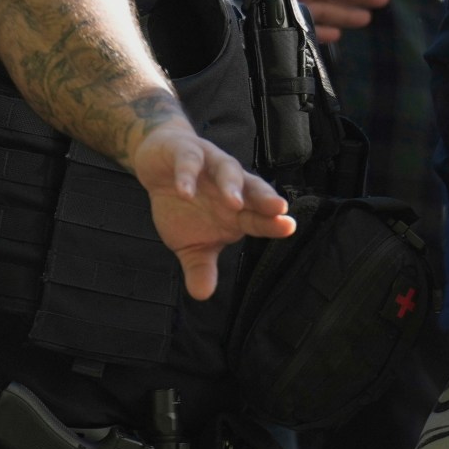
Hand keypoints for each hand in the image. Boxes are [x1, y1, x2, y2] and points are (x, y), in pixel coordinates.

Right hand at [126, 123, 295, 299]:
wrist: (158, 163)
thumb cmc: (183, 204)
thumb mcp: (188, 242)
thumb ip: (200, 266)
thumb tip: (202, 296)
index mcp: (236, 207)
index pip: (258, 216)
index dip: (273, 222)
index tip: (289, 227)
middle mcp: (229, 183)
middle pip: (253, 188)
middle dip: (266, 198)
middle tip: (279, 209)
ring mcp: (210, 164)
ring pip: (228, 170)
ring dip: (231, 185)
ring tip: (234, 202)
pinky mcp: (185, 151)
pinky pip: (189, 162)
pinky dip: (187, 175)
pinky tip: (185, 192)